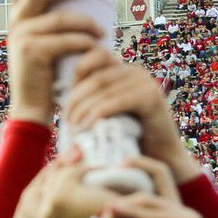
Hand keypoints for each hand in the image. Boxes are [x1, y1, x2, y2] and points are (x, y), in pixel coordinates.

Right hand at [7, 0, 103, 125]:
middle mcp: (15, 24)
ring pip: (60, 18)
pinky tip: (97, 47)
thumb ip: (56, 25)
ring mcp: (20, 37)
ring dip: (86, 24)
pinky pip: (66, 39)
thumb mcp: (49, 46)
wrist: (33, 111)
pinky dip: (84, 43)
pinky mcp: (31, 52)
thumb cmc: (48, 78)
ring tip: (103, 33)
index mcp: (19, 19)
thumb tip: (84, 1)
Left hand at [65, 48, 201, 183]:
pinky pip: (115, 101)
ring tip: (73, 126)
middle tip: (65, 119)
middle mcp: (136, 71)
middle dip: (76, 97)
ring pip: (102, 87)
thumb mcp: (106, 114)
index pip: (95, 56)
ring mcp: (145, 82)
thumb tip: (57, 93)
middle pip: (95, 75)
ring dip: (83, 108)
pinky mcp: (151, 98)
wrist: (160, 160)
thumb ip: (91, 100)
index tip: (66, 99)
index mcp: (124, 70)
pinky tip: (86, 127)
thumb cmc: (128, 140)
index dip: (76, 73)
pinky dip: (97, 113)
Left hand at [91, 155, 217, 217]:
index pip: (148, 183)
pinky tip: (114, 213)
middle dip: (116, 197)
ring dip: (120, 207)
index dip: (122, 180)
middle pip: (144, 187)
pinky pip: (157, 214)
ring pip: (146, 198)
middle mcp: (179, 212)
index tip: (93, 191)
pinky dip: (134, 213)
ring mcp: (187, 217)